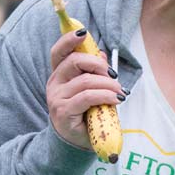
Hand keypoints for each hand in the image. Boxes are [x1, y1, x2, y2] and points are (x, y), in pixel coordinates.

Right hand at [46, 30, 121, 151]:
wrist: (76, 141)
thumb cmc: (85, 112)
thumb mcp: (91, 89)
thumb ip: (94, 71)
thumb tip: (102, 54)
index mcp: (60, 74)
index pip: (58, 52)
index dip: (68, 40)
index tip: (83, 33)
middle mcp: (54, 83)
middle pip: (73, 61)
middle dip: (98, 64)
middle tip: (113, 75)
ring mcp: (57, 98)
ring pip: (85, 81)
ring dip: (108, 84)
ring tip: (120, 92)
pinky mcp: (63, 111)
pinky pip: (87, 97)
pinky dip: (105, 96)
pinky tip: (116, 100)